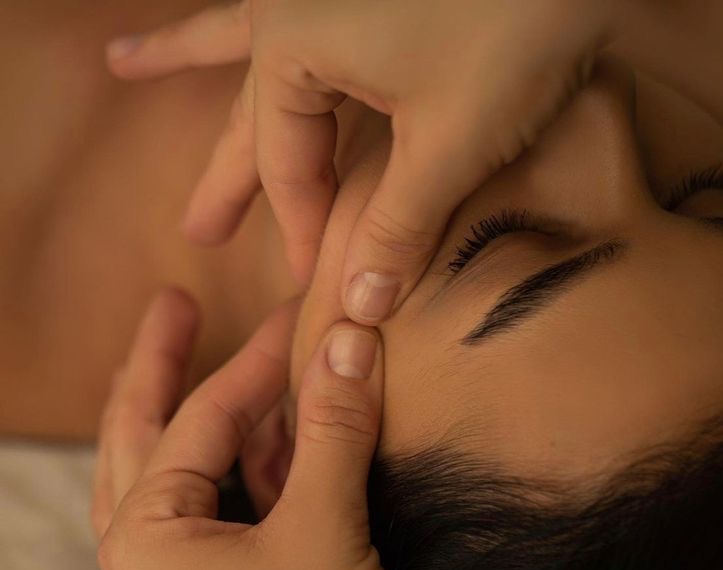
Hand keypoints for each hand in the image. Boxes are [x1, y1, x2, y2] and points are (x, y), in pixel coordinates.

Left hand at [92, 288, 422, 569]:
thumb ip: (332, 430)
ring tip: (195, 358)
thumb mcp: (325, 531)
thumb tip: (350, 340)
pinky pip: (201, 508)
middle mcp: (139, 550)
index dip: (254, 359)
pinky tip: (254, 445)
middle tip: (172, 304)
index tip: (295, 312)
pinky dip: (227, 468)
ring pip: (164, 470)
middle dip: (158, 364)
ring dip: (186, 414)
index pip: (202, 417)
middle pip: (138, 432)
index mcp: (145, 532)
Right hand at [108, 0, 615, 311]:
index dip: (300, 233)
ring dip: (198, 62)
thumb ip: (398, 227)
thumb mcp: (450, 140)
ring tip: (126, 63)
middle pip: (254, 113)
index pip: (287, 167)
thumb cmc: (518, 19)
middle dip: (227, 175)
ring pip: (258, 53)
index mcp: (293, 45)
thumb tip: (361, 308)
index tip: (311, 283)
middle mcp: (293, 5)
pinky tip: (227, 17)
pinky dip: (242, 22)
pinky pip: (286, 13)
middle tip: (197, 231)